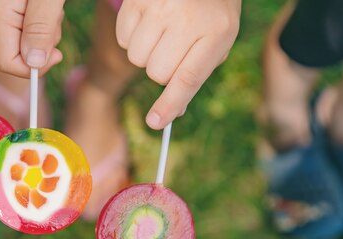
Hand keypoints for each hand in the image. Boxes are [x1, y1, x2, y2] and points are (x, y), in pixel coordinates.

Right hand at [0, 0, 63, 76]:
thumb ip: (40, 29)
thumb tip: (34, 63)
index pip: (7, 63)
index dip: (34, 67)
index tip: (58, 55)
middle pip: (17, 52)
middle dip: (43, 42)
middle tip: (55, 15)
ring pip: (22, 41)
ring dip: (44, 30)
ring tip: (49, 5)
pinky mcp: (0, 9)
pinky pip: (21, 27)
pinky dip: (38, 20)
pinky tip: (42, 3)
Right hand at [116, 0, 240, 128]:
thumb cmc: (210, 9)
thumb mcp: (218, 38)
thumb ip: (197, 74)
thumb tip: (172, 113)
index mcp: (216, 32)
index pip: (188, 77)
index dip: (170, 103)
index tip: (155, 123)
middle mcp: (188, 19)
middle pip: (157, 72)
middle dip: (162, 69)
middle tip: (174, 49)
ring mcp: (160, 7)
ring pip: (137, 57)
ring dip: (146, 53)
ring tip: (162, 31)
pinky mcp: (138, 0)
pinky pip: (124, 38)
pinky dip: (132, 36)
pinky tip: (149, 20)